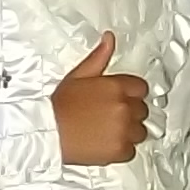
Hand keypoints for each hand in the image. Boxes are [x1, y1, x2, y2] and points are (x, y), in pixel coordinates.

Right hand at [50, 31, 148, 166]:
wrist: (47, 132)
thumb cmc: (60, 105)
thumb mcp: (77, 75)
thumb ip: (99, 57)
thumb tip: (109, 38)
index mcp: (117, 86)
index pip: (141, 88)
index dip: (130, 94)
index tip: (119, 99)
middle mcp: (125, 107)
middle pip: (142, 110)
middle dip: (130, 113)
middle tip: (109, 117)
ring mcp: (124, 130)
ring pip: (139, 131)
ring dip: (128, 132)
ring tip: (107, 131)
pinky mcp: (120, 150)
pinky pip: (131, 150)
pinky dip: (121, 150)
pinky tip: (104, 143)